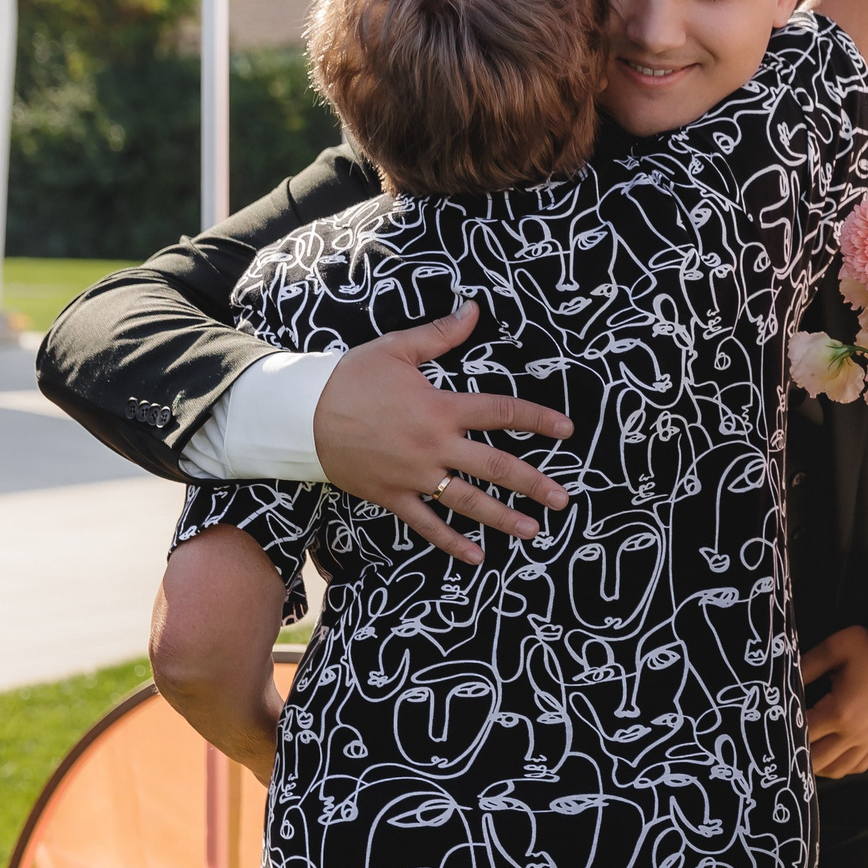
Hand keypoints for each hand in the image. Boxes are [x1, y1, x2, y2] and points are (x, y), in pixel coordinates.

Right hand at [311, 299, 574, 566]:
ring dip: (503, 518)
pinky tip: (477, 558)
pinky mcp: (392, 496)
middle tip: (563, 499)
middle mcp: (433, 446)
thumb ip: (440, 335)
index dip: (537, 419)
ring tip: (534, 532)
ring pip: (467, 502)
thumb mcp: (396, 349)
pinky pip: (426, 524)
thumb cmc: (350, 378)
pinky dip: (451, 543)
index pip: (501, 412)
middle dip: (532, 483)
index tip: (567, 430)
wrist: (300, 415)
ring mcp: (414, 475)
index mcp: (441, 408)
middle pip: (494, 467)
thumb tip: (474, 309)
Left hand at [801, 625, 867, 777]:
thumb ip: (807, 664)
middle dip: (797, 752)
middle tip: (788, 740)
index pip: (802, 733)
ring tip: (807, 750)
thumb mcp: (837, 647)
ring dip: (818, 765)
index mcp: (839, 712)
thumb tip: (786, 681)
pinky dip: (842, 767)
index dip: (786, 729)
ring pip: (837, 770)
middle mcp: (855, 734)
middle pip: (815, 761)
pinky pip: (859, 766)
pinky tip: (834, 755)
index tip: (778, 723)